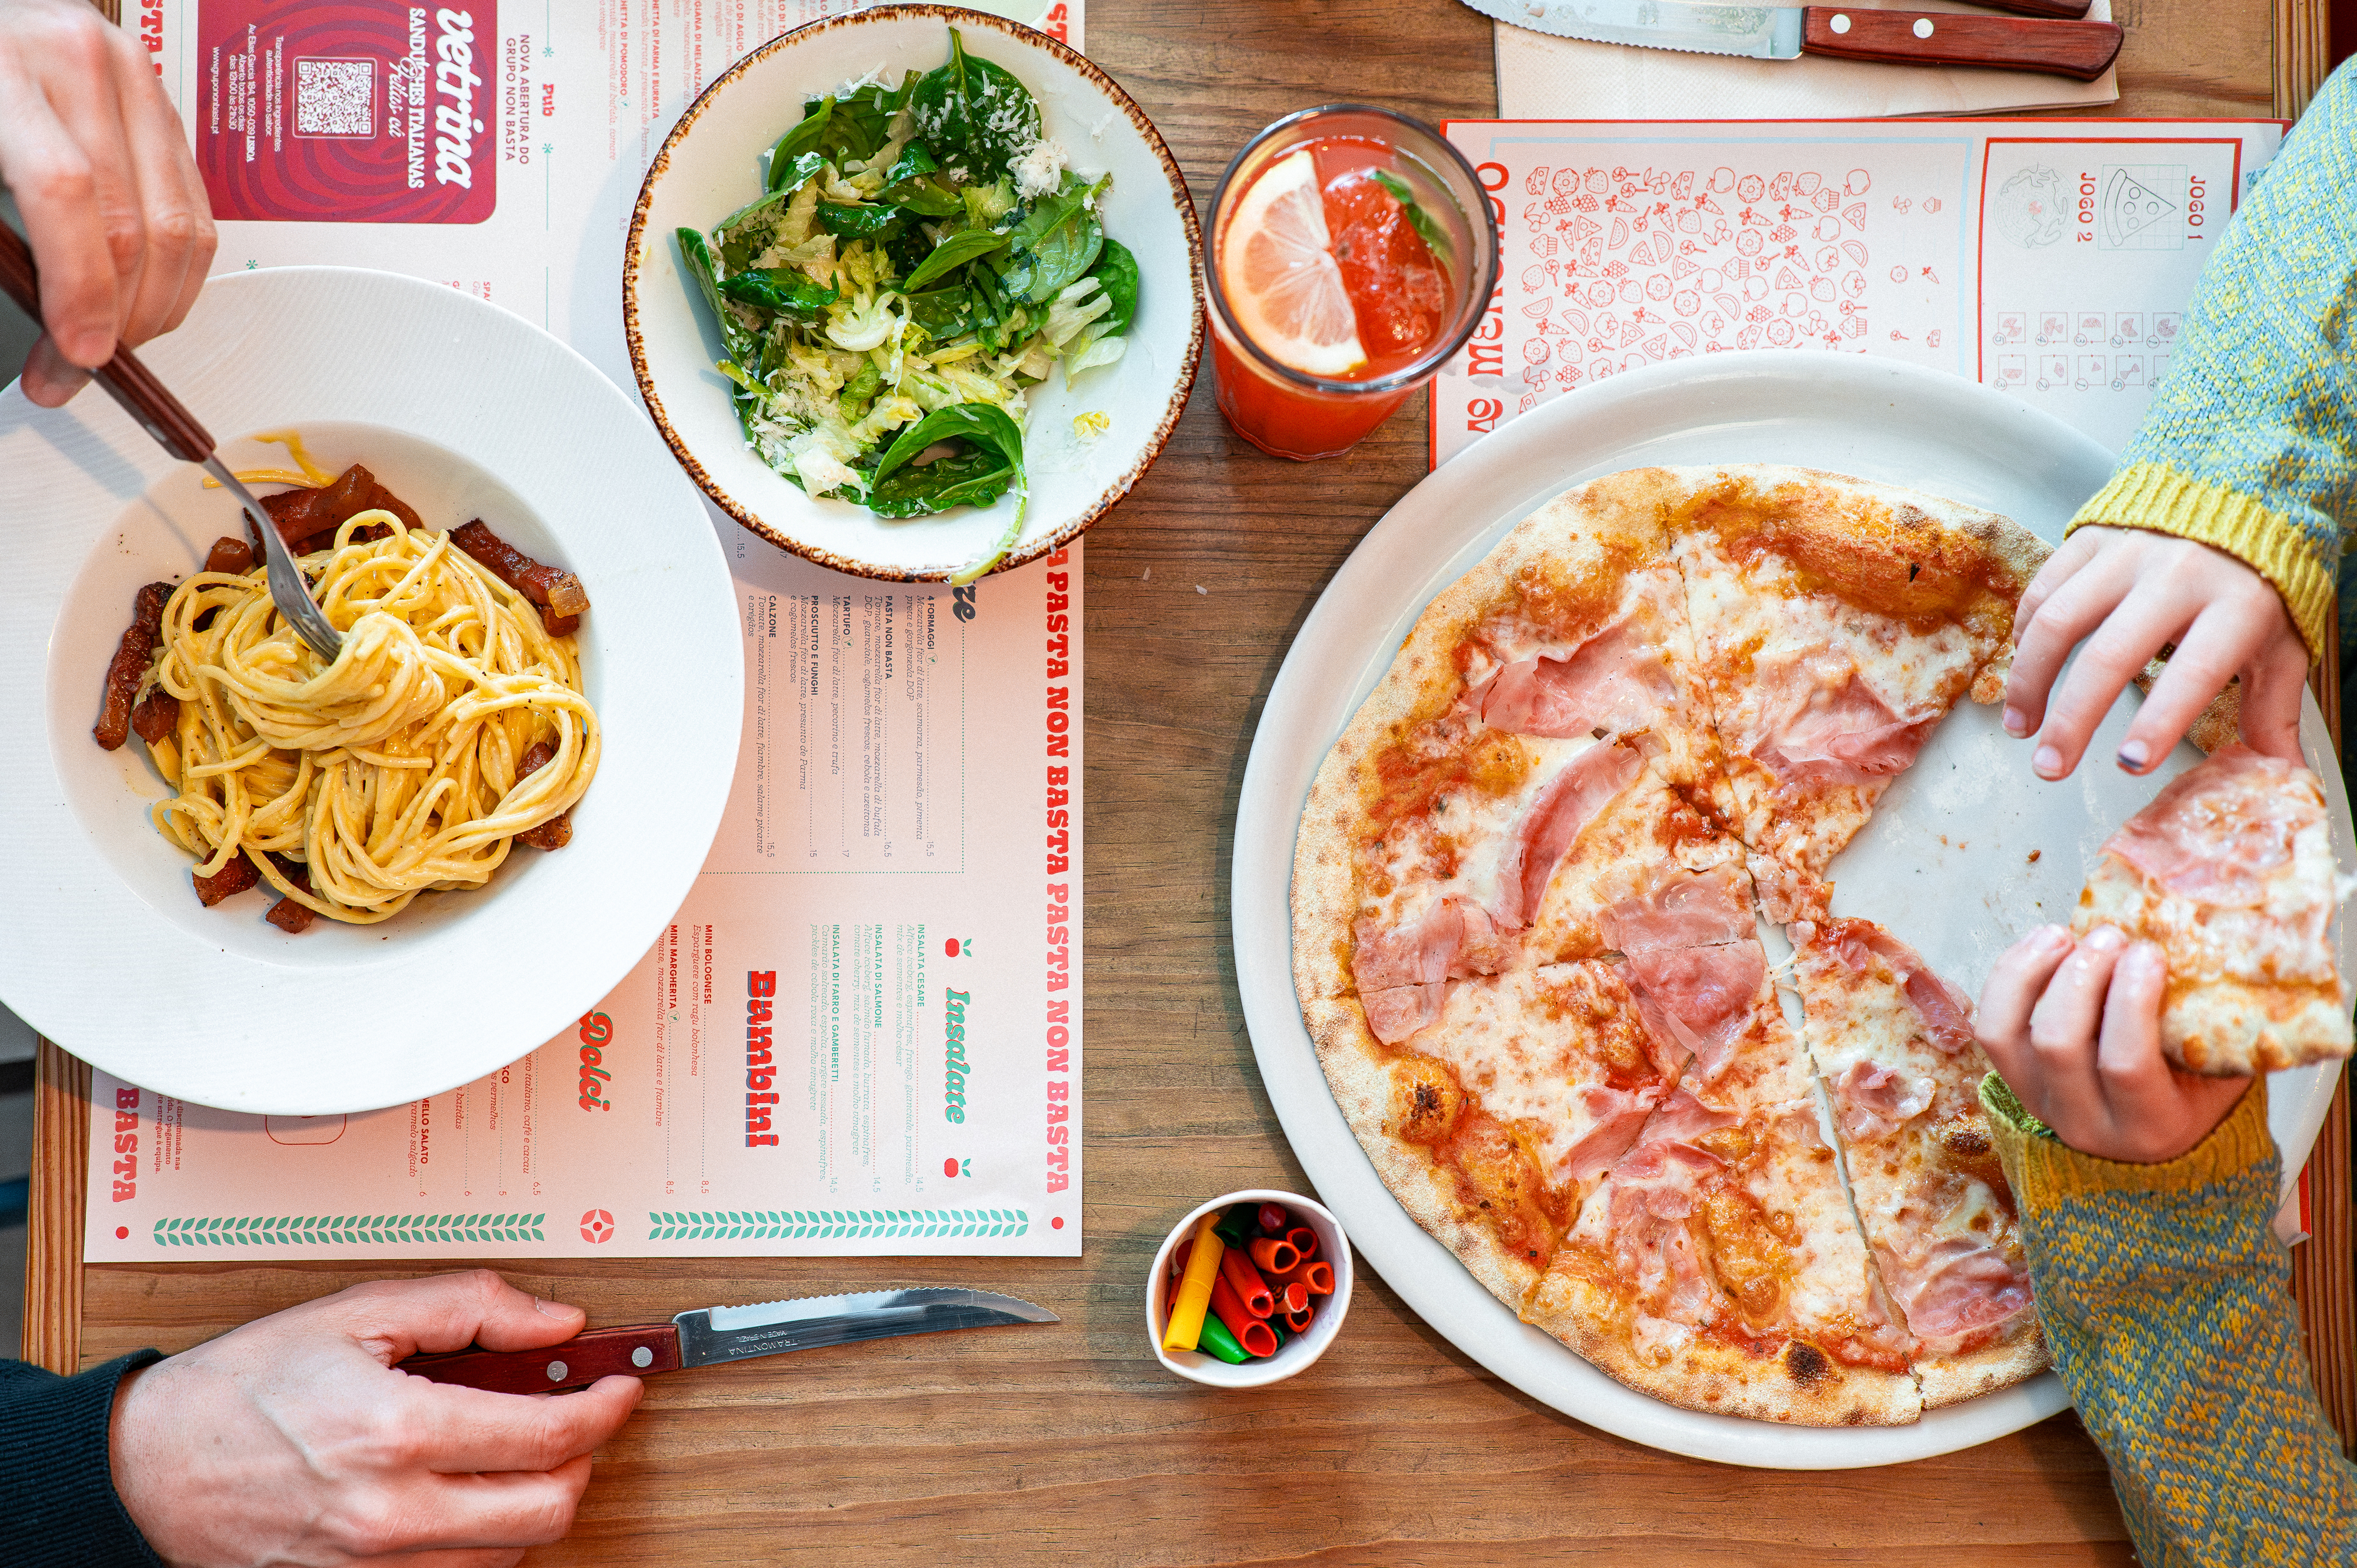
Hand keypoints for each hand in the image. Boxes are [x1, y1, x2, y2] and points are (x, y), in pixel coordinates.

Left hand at [0, 0, 215, 405]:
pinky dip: (173, 273)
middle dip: (117, 318)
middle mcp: (84, 64)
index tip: (76, 351)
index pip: (68, 194)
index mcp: (8, 66)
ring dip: (154, 307)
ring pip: (180, 229)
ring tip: (113, 339)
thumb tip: (46, 322)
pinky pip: (195, 212)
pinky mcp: (165, 106)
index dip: (81, 288)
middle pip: (135, 224)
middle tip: (78, 365)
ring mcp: (136, 80)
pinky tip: (137, 296)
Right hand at [109, 1269, 643, 1566]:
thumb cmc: (244, 1388)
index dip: (605, 1407)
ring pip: (512, 1550)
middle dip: (583, 1457)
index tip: (620, 1385)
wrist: (152, 1467)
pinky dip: (487, 1534)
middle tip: (575, 1414)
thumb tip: (557, 1324)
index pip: (551, 1436)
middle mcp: (393, 1512)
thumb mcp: (359, 1314)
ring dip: (536, 1497)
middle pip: (550, 1508)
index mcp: (398, 1432)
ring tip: (514, 1445)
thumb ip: (472, 1307)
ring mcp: (377, 1563)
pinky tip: (468, 1487)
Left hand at [1976, 922, 2250, 1163]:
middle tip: (2111, 935)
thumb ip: (2226, 1023)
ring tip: (2065, 933)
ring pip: (2009, 1034)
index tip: (2148, 952)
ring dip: (2033, 973)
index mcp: (2152, 1126)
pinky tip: (2042, 943)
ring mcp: (2039, 1102)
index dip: (2131, 1001)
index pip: (2126, 1065)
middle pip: (2059, 1043)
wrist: (2154, 1134)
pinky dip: (2009, 977)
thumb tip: (2233, 945)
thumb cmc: (2196, 1087)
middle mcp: (2086, 1123)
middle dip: (2081, 977)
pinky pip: (1991, 1025)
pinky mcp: (2011, 1079)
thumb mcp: (2225, 1066)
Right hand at [2001, 524, 2308, 780]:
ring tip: (2021, 726)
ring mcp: (2127, 553)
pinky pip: (2042, 590)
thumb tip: (2281, 775)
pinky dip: (2023, 636)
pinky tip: (2021, 672)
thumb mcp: (2280, 646)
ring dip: (2028, 682)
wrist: (2239, 493)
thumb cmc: (2255, 584)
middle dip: (2072, 720)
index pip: (2194, 671)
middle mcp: (2178, 575)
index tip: (2130, 763)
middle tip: (2050, 767)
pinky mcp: (2091, 538)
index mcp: (2235, 606)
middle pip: (2109, 655)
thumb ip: (2273, 712)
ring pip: (2058, 622)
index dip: (2160, 721)